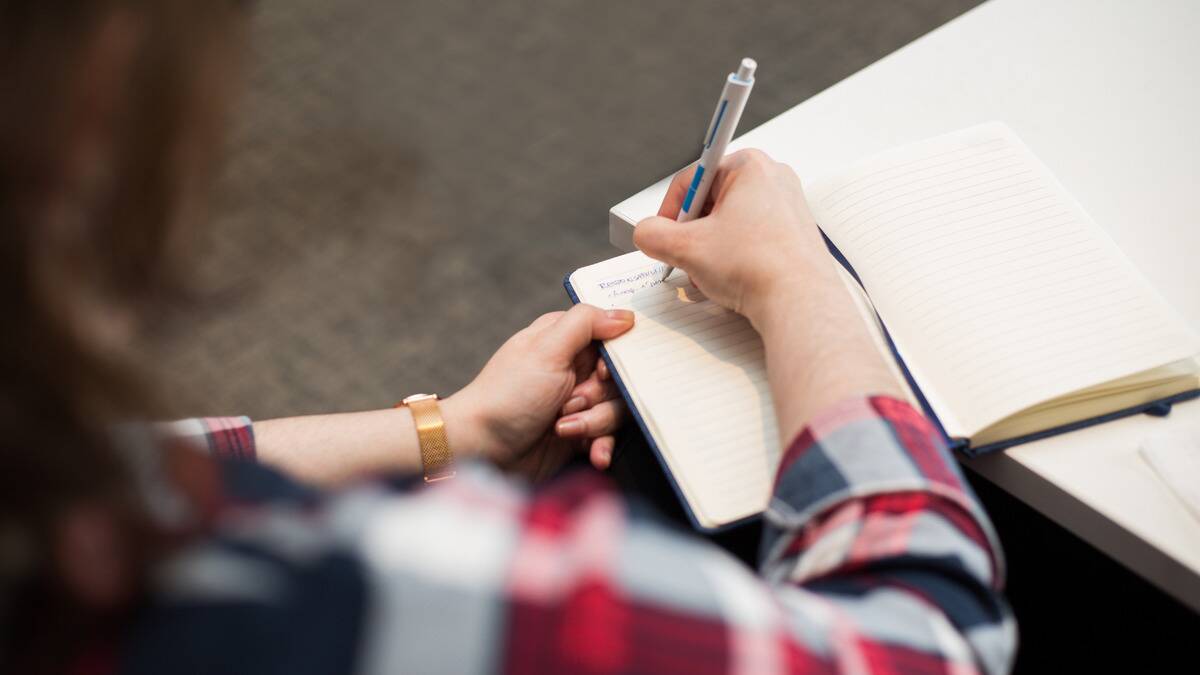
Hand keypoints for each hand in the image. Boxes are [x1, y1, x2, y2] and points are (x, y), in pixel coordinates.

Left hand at [453, 304, 633, 477]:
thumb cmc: (506, 396)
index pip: (612, 338)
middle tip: (570, 402)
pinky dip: (601, 445)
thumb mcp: (546, 351)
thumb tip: (624, 315)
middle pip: (619, 377)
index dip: (614, 359)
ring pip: (616, 408)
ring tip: (563, 428)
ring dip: (595, 422)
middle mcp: (573, 368)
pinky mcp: (579, 432)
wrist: (482, 450)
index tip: (601, 373)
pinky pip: (608, 436)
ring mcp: (577, 402)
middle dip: (600, 396)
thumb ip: (586, 324)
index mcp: (565, 339)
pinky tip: (591, 453)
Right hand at [635, 150, 900, 441]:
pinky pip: (752, 239)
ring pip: (731, 224)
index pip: (691, 180)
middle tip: (686, 259)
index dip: (668, 211)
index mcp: (749, 166)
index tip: (661, 236)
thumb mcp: (686, 248)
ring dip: (711, 250)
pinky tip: (732, 282)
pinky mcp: (796, 234)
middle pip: (711, 202)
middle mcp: (773, 179)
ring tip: (711, 276)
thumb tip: (646, 233)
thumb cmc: (756, 267)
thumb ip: (653, 234)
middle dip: (693, 234)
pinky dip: (735, 257)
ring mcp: (788, 207)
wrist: (800, 303)